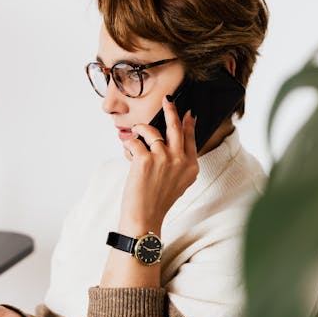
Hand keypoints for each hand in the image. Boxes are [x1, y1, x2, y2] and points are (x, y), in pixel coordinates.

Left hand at [120, 97, 197, 232]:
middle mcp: (180, 160)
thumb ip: (180, 162)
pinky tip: (126, 149)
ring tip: (134, 132)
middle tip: (167, 100)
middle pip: (176, 127)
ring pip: (151, 132)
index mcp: (191, 166)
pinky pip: (134, 142)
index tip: (187, 112)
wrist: (145, 217)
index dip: (188, 123)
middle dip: (171, 110)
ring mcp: (163, 158)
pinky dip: (128, 144)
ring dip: (140, 129)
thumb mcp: (178, 182)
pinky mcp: (145, 160)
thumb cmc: (158, 200)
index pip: (190, 138)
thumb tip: (173, 140)